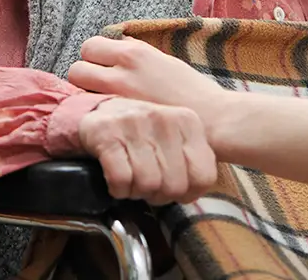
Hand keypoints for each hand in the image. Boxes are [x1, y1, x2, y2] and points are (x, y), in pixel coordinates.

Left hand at [68, 35, 220, 110]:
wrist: (212, 119)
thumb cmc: (192, 90)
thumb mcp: (166, 61)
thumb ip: (139, 53)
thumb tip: (120, 44)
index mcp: (135, 53)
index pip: (91, 46)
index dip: (94, 56)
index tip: (104, 65)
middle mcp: (121, 71)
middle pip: (77, 67)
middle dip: (84, 76)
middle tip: (99, 85)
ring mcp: (118, 98)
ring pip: (79, 92)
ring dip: (86, 96)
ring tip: (103, 103)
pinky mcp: (120, 121)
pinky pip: (94, 112)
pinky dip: (97, 114)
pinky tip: (112, 118)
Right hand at [77, 97, 216, 204]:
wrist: (103, 111)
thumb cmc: (145, 133)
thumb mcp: (177, 139)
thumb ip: (193, 161)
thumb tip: (195, 192)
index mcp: (188, 122)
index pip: (203, 176)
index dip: (189, 194)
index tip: (176, 192)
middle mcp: (166, 120)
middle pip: (175, 186)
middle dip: (159, 195)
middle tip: (149, 187)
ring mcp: (136, 125)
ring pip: (148, 184)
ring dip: (137, 192)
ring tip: (133, 181)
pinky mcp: (108, 134)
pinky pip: (121, 179)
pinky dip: (118, 189)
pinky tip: (118, 181)